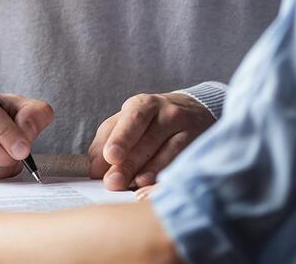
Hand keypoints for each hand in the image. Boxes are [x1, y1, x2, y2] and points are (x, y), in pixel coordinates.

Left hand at [88, 92, 213, 190]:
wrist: (193, 112)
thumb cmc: (150, 122)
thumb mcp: (126, 122)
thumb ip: (106, 141)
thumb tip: (94, 169)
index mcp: (144, 105)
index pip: (133, 119)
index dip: (122, 138)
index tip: (111, 155)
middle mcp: (169, 114)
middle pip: (149, 140)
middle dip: (129, 163)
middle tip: (112, 182)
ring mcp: (189, 131)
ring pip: (170, 153)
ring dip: (150, 172)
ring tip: (134, 187)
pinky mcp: (201, 148)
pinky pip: (184, 164)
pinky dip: (169, 178)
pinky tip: (156, 190)